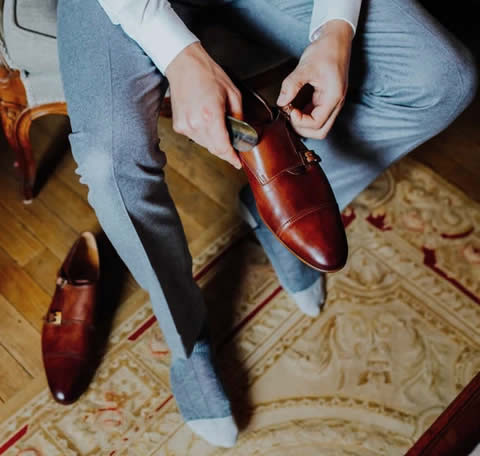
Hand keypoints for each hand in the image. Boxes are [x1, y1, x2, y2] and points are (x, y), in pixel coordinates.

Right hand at [166, 42, 242, 168]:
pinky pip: (195, 137)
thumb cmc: (208, 74)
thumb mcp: (233, 93)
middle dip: (225, 149)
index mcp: (211, 116)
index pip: (222, 147)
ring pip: (205, 145)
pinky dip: (204, 134)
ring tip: (217, 124)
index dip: (231, 158)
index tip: (238, 163)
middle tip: (233, 144)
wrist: (184, 65)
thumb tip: (241, 133)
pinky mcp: (179, 126)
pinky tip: (206, 121)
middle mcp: (196, 124)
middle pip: (214, 149)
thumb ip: (239, 116)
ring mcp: (185, 126)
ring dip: (214, 141)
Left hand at [276, 20, 352, 138]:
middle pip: (320, 131)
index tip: (290, 110)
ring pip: (319, 127)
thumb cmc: (325, 50)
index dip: (301, 122)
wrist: (336, 40)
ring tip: (291, 110)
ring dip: (303, 124)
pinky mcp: (326, 101)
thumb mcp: (306, 66)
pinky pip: (316, 117)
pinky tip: (294, 107)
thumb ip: (292, 85)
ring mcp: (332, 104)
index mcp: (333, 97)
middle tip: (289, 114)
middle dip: (302, 128)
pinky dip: (304, 116)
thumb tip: (281, 102)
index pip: (317, 124)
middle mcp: (335, 104)